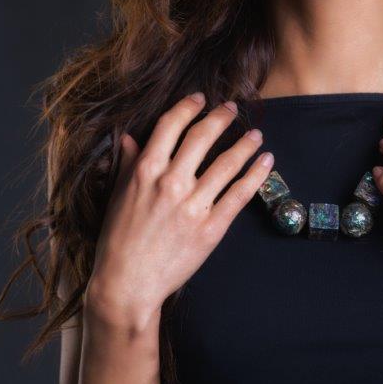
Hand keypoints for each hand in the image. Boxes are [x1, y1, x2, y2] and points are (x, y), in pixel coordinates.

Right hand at [87, 94, 273, 325]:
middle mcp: (171, 183)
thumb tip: (130, 137)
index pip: (171, 125)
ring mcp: (193, 205)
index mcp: (145, 171)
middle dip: (221, 118)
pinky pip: (239, 195)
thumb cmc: (117, 241)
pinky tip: (266, 162)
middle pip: (202, 137)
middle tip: (234, 109)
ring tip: (256, 134)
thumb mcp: (116, 196)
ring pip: (227, 163)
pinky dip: (256, 175)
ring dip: (245, 144)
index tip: (200, 99)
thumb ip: (127, 164)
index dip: (188, 107)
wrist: (128, 283)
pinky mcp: (211, 228)